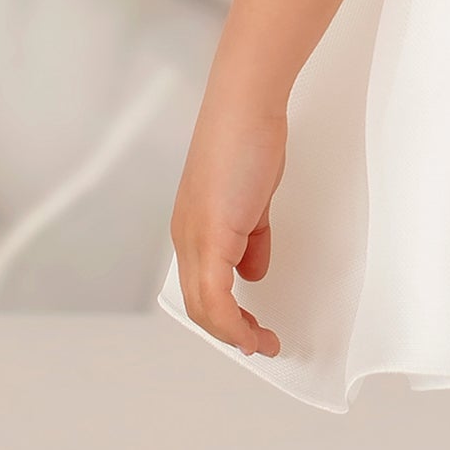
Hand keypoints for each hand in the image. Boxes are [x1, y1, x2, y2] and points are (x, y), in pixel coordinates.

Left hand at [170, 100, 287, 356]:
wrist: (244, 106)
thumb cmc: (247, 137)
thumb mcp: (252, 198)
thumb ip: (251, 236)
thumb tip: (252, 269)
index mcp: (193, 227)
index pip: (200, 286)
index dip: (223, 315)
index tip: (247, 329)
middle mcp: (188, 237)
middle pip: (199, 305)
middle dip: (230, 332)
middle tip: (259, 343)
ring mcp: (196, 237)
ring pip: (204, 306)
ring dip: (234, 332)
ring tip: (262, 343)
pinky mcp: (211, 234)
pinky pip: (217, 295)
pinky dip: (234, 321)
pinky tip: (252, 331)